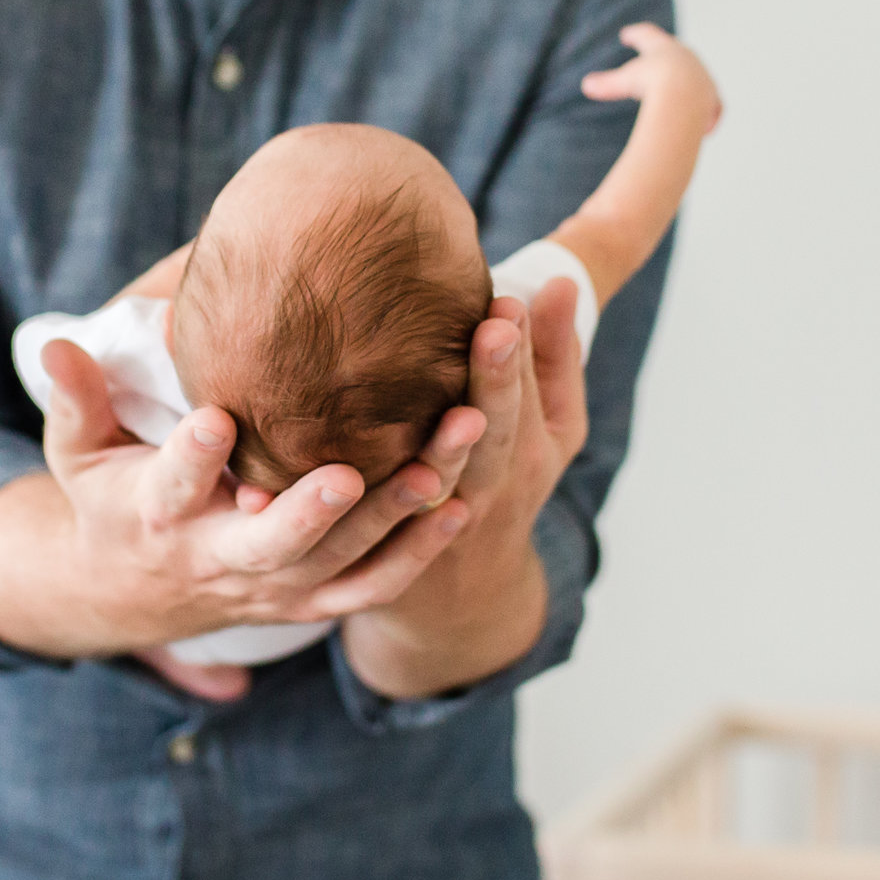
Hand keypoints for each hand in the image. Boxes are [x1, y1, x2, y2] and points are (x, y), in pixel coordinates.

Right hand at [0, 339, 488, 687]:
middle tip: (356, 469)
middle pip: (273, 543)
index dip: (190, 458)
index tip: (213, 419)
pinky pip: (373, 585)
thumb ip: (76, 399)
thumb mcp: (78, 454)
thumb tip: (58, 343)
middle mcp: (220, 558)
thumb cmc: (113, 497)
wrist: (133, 592)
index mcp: (158, 516)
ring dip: (397, 515)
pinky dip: (419, 552)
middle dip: (315, 511)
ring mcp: (274, 586)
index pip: (172, 487)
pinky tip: (464, 502)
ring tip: (447, 459)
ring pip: (342, 561)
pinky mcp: (314, 599)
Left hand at [337, 274, 588, 698]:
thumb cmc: (509, 480)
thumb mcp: (552, 427)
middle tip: (493, 329)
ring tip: (440, 409)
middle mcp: (489, 490)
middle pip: (493, 436)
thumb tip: (557, 283)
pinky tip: (322, 472)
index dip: (522, 355)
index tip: (510, 305)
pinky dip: (356, 503)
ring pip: (439, 486)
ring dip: (442, 450)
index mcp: (530, 451)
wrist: (466, 596)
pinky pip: (374, 532)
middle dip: (496, 383)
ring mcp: (440, 524)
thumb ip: (554, 356)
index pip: (526, 396)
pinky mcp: (387, 553)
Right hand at [580, 22, 720, 132]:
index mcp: (664, 48)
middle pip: (674, 53)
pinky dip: (707, 115)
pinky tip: (707, 127)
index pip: (647, 35)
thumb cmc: (652, 83)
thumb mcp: (625, 82)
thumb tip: (587, 85)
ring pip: (696, 78)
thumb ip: (606, 84)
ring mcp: (703, 79)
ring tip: (682, 93)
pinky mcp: (712, 100)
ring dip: (688, 84)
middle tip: (656, 55)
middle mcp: (687, 58)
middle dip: (664, 55)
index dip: (636, 35)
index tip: (627, 34)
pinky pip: (712, 107)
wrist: (683, 96)